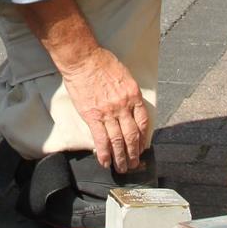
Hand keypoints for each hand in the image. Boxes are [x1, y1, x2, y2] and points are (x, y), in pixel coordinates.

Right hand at [61, 47, 149, 171]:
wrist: (83, 59)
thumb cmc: (101, 62)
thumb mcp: (124, 74)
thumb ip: (128, 92)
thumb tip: (129, 106)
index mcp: (133, 95)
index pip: (143, 121)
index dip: (143, 137)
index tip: (142, 147)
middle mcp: (123, 106)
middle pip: (132, 135)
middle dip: (134, 153)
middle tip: (134, 164)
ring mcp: (108, 112)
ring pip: (118, 141)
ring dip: (121, 157)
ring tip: (122, 168)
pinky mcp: (93, 116)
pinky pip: (101, 139)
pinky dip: (104, 153)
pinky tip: (105, 162)